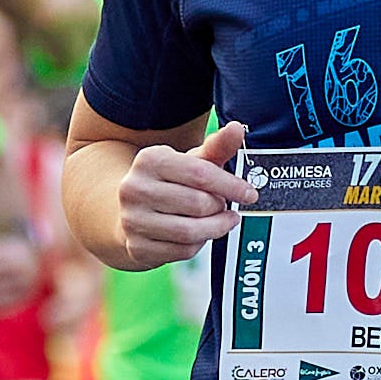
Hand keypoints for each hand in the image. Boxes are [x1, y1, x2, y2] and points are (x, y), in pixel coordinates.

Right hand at [114, 119, 253, 267]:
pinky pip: (182, 251)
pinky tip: (200, 235)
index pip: (200, 173)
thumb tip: (237, 129)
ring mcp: (133, 220)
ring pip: (190, 231)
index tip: (250, 193)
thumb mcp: (191, 162)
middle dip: (220, 206)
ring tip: (223, 221)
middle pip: (198, 204)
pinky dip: (198, 245)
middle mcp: (135, 188)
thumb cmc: (169, 183)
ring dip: (216, 228)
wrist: (130, 212)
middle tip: (224, 205)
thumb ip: (216, 147)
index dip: (231, 185)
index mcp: (149, 160)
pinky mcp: (137, 247)